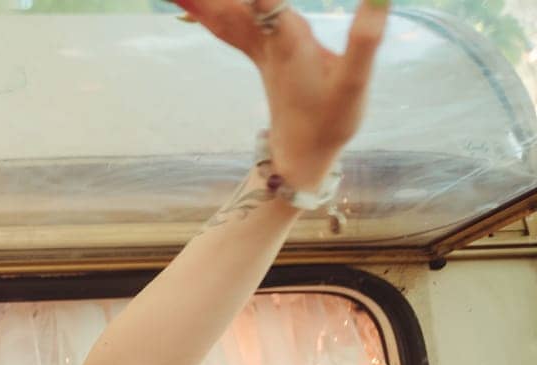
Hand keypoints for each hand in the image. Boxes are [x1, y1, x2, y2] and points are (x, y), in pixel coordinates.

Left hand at [177, 0, 387, 187]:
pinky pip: (227, 25)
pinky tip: (194, 8)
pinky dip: (209, 12)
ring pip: (223, 16)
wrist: (303, 156)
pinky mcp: (261, 54)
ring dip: (200, 3)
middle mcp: (266, 42)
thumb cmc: (330, 122)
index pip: (267, 3)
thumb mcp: (354, 83)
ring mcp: (260, 49)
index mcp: (288, 43)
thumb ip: (364, 40)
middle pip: (228, 9)